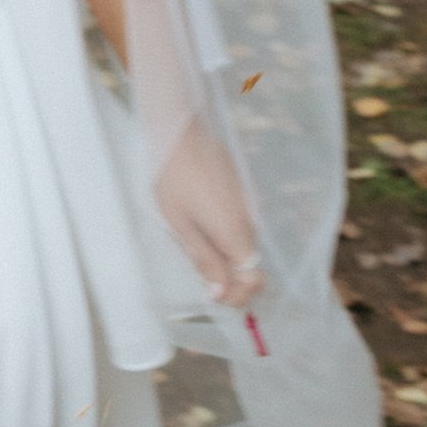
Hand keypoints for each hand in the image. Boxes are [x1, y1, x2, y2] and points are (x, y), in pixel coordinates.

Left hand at [156, 119, 261, 309]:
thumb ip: (204, 260)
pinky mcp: (242, 194)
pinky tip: (199, 223)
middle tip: (198, 273)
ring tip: (192, 241)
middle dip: (229, 278)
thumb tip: (220, 294)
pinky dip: (224, 237)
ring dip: (224, 256)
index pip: (254, 278)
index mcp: (235, 232)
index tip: (212, 295)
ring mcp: (248, 206)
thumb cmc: (173, 177)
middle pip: (250, 264)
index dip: (238, 295)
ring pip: (244, 246)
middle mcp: (250, 221)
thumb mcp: (180, 224)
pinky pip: (239, 227)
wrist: (179, 132)